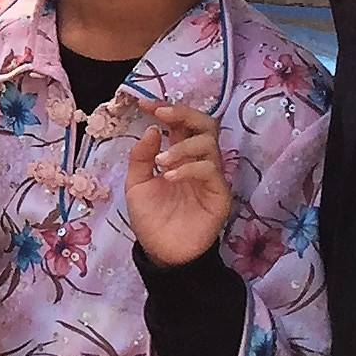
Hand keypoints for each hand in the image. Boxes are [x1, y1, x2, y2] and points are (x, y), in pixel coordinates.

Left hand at [124, 99, 233, 267]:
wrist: (162, 252)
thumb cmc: (151, 217)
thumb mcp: (136, 184)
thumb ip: (140, 157)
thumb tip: (152, 129)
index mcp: (179, 155)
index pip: (180, 123)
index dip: (166, 109)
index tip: (144, 103)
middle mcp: (198, 161)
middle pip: (205, 124)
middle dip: (183, 113)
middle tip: (161, 114)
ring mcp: (211, 176)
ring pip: (209, 144)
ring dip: (182, 146)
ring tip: (160, 163)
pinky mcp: (220, 194)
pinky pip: (210, 170)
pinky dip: (188, 168)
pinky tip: (169, 177)